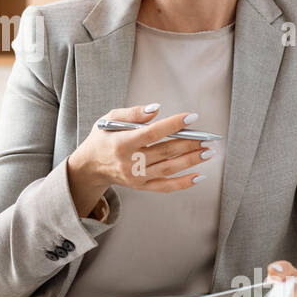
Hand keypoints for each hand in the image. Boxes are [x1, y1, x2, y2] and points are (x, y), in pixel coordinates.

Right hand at [65, 103, 216, 215]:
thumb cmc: (102, 139)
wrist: (89, 167)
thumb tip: (156, 109)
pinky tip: (199, 176)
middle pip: (164, 152)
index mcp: (121, 143)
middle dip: (189, 144)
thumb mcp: (109, 119)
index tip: (191, 118)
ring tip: (207, 152)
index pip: (152, 133)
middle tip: (207, 137)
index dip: (173, 125)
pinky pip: (165, 186)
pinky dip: (183, 183)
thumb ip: (132, 113)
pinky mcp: (141, 186)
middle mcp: (129, 162)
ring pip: (169, 168)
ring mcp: (136, 177)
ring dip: (191, 160)